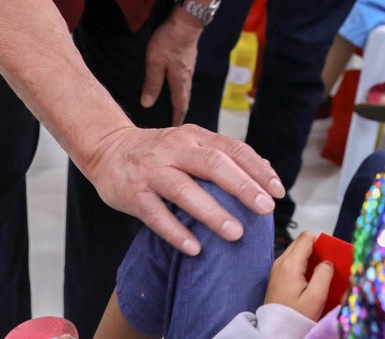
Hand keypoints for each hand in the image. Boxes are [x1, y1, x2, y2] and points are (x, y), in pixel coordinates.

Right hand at [82, 122, 282, 254]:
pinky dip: (176, 232)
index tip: (277, 191)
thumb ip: (220, 154)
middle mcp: (175, 149)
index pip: (232, 149)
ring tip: (235, 233)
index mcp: (194, 136)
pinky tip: (195, 248)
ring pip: (184, 190)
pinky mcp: (133, 193)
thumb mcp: (189, 142)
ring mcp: (152, 171)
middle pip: (212, 165)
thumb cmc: (157, 150)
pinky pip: (156, 214)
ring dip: (212, 212)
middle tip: (265, 209)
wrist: (107, 148)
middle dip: (242, 187)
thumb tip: (263, 172)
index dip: (256, 169)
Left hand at [141, 8, 200, 125]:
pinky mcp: (188, 56)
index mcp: (179, 80)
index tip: (175, 128)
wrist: (186, 21)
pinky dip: (180, 85)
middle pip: (184, 97)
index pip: (179, 104)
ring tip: (174, 103)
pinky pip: (184, 76)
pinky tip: (174, 80)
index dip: (176, 117)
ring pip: (185, 86)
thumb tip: (147, 104)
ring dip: (180, 97)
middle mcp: (187, 75)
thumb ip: (151, 83)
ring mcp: (189, 65)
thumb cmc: (169, 42)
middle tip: (175, 119)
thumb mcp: (155, 63)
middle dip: (180, 109)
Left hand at [263, 231, 331, 321]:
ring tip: (319, 275)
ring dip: (309, 258)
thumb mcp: (316, 298)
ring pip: (296, 251)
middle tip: (326, 266)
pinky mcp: (276, 276)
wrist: (275, 331)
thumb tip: (327, 262)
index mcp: (290, 264)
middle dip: (316, 250)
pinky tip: (309, 281)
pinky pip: (292, 262)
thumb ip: (324, 275)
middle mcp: (281, 262)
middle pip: (301, 242)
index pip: (307, 237)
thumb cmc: (295, 316)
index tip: (330, 255)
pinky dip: (302, 265)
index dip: (321, 242)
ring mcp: (277, 269)